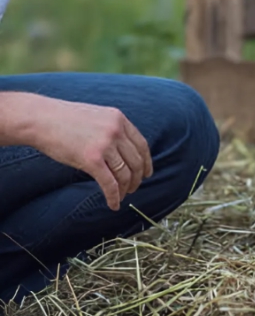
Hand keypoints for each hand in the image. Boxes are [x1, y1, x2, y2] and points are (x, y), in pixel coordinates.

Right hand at [25, 95, 153, 210]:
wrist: (40, 119)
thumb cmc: (63, 120)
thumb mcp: (96, 117)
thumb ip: (112, 129)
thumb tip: (122, 150)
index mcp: (119, 119)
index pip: (142, 145)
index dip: (147, 162)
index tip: (147, 173)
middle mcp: (116, 131)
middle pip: (136, 161)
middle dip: (137, 178)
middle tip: (133, 188)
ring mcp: (105, 145)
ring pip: (125, 174)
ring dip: (125, 189)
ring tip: (122, 196)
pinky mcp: (92, 160)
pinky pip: (110, 183)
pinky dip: (113, 196)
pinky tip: (113, 204)